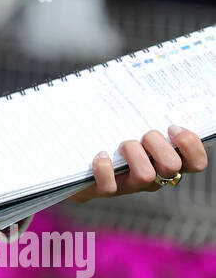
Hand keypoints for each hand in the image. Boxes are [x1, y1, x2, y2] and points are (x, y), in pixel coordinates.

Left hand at [68, 126, 207, 203]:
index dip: (191, 146)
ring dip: (134, 152)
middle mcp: (155, 176)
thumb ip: (150, 116)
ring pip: (146, 175)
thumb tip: (153, 88)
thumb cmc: (116, 137)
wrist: (81, 163)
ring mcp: (131, 185)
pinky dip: (105, 167)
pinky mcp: (107, 189)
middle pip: (172, 166)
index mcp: (167, 160)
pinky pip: (110, 186)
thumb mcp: (136, 126)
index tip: (173, 127)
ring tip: (123, 144)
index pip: (196, 163)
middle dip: (158, 143)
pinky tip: (101, 154)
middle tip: (144, 135)